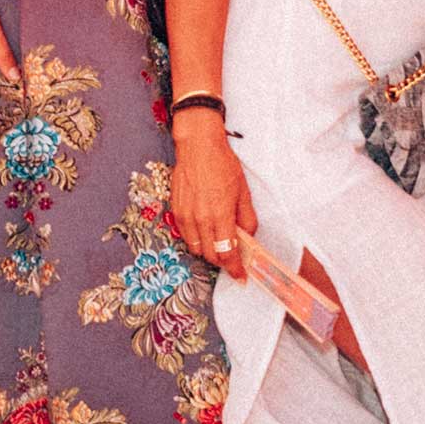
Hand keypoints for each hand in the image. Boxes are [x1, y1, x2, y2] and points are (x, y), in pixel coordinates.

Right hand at [169, 112, 256, 263]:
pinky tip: (205, 231)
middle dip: (222, 261)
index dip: (234, 268)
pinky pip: (186, 236)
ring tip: (218, 243)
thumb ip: (247, 218)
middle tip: (232, 258)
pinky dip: (196, 240)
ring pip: (196, 248)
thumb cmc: (222, 165)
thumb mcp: (243, 192)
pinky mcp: (176, 211)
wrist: (198, 147)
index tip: (240, 275)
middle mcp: (201, 219)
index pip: (227, 252)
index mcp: (220, 215)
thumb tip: (248, 237)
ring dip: (208, 251)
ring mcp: (186, 216)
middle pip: (210, 255)